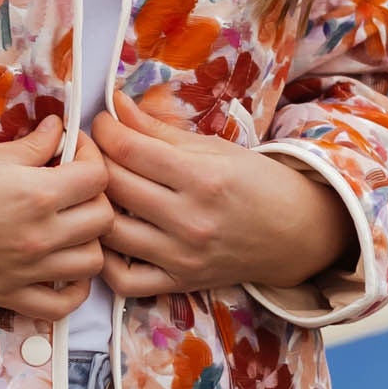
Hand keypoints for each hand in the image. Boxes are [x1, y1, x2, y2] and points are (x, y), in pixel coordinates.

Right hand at [0, 113, 114, 324]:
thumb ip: (31, 146)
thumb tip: (57, 130)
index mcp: (36, 193)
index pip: (97, 175)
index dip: (92, 156)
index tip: (75, 150)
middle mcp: (40, 236)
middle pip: (103, 218)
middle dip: (95, 196)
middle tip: (73, 186)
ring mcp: (27, 271)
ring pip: (92, 262)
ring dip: (89, 241)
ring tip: (70, 226)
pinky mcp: (9, 296)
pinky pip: (63, 306)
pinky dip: (74, 291)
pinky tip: (64, 270)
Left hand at [89, 92, 354, 302]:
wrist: (295, 233)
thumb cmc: (256, 183)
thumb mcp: (214, 148)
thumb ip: (159, 130)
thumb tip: (116, 105)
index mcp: (203, 178)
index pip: (131, 150)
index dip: (105, 130)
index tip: (101, 123)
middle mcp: (191, 220)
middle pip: (116, 186)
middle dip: (94, 160)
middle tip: (93, 150)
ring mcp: (183, 256)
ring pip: (110, 231)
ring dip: (94, 206)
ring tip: (97, 190)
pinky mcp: (179, 283)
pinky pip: (124, 281)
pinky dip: (105, 260)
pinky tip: (108, 237)